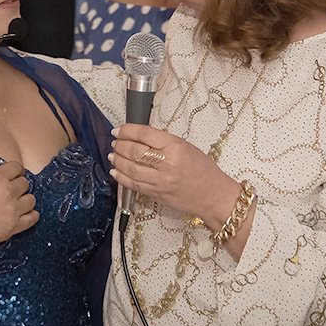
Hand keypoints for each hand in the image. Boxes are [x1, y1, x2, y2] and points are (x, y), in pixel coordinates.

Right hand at [0, 138, 38, 251]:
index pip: (17, 167)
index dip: (13, 171)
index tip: (10, 177)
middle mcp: (7, 193)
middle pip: (25, 183)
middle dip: (18, 185)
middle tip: (8, 191)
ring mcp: (12, 210)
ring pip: (31, 199)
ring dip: (25, 200)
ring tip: (15, 202)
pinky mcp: (14, 226)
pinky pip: (33, 217)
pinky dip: (31, 215)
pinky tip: (23, 213)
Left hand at [110, 124, 238, 230]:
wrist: (213, 196)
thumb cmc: (203, 170)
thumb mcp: (186, 147)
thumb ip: (163, 141)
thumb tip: (140, 137)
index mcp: (175, 147)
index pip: (144, 134)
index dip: (127, 130)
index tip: (118, 129)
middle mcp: (166, 163)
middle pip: (134, 151)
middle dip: (120, 145)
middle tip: (114, 142)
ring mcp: (160, 181)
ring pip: (130, 168)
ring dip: (117, 160)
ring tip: (112, 154)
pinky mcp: (156, 194)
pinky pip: (133, 184)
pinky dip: (121, 177)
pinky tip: (115, 171)